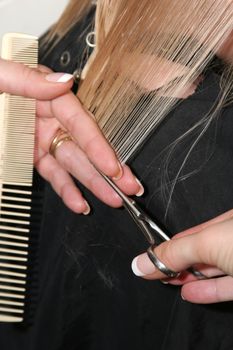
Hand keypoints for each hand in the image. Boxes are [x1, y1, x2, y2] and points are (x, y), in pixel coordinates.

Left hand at [0, 59, 142, 212]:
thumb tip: (64, 82)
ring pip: (73, 165)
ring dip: (93, 184)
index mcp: (46, 94)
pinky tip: (79, 202)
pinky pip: (52, 174)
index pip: (80, 122)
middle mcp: (49, 118)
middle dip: (108, 170)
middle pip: (85, 147)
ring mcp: (42, 139)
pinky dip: (66, 190)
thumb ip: (28, 79)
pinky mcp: (32, 156)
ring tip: (112, 200)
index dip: (98, 146)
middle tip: (129, 187)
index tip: (113, 167)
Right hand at [131, 209, 232, 303]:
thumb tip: (142, 263)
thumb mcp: (208, 243)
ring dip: (189, 278)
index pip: (192, 232)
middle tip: (156, 272)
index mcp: (227, 221)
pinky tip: (190, 294)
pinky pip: (225, 287)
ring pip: (213, 270)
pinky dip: (207, 292)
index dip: (169, 245)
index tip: (150, 258)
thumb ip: (174, 253)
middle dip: (177, 263)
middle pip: (201, 251)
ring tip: (169, 282)